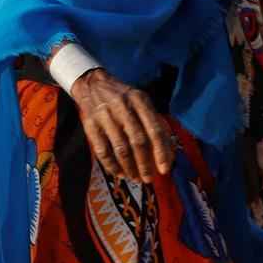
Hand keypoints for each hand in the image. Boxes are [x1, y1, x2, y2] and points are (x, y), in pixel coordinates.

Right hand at [70, 68, 174, 182]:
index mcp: (140, 101)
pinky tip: (119, 172)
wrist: (92, 84)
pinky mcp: (91, 126)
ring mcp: (106, 117)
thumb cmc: (123, 98)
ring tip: (135, 177)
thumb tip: (171, 150)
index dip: (161, 151)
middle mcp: (123, 108)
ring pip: (121, 149)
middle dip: (145, 164)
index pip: (154, 129)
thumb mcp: (142, 103)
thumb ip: (156, 125)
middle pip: (137, 141)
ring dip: (130, 168)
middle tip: (148, 178)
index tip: (165, 169)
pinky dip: (112, 166)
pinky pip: (103, 151)